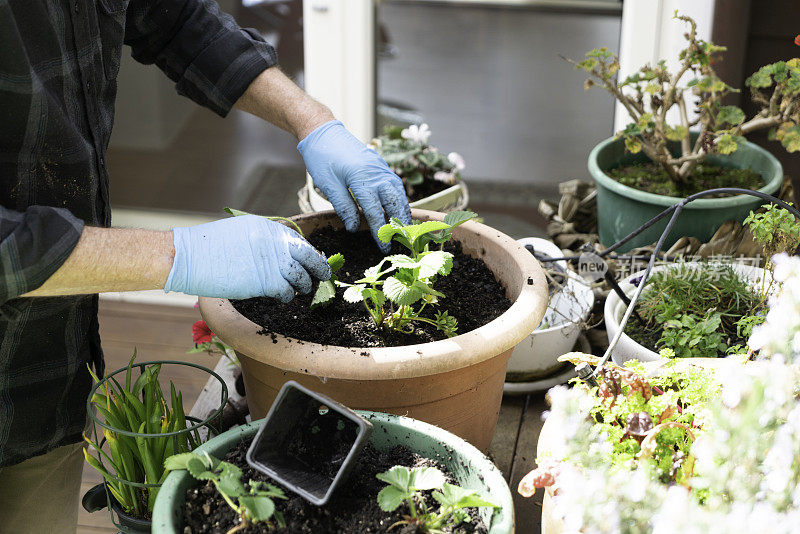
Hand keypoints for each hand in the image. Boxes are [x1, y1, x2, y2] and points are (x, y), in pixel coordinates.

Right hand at [164, 215, 330, 300]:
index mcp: (270, 229)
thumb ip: (265, 240)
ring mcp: (273, 262)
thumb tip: (285, 254)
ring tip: (300, 290)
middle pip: (309, 257)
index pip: (301, 242)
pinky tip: (281, 296)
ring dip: (303, 286)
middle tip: (323, 277)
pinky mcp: (266, 282)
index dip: (313, 255)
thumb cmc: (210, 247)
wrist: (190, 257)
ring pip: (302, 278)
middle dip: (320, 269)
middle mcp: (275, 243)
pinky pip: (287, 293)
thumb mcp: (242, 231)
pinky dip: (287, 296)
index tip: (318, 264)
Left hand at [298, 120, 411, 251]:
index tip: (383, 246)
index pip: (374, 211)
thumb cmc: (322, 158)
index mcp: (362, 178)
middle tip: (401, 240)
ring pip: (398, 193)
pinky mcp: (380, 165)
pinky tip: (398, 209)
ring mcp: (381, 168)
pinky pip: (395, 185)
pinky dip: (399, 199)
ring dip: (402, 210)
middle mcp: (376, 173)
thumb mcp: (328, 185)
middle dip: (399, 222)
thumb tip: (353, 228)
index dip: (379, 230)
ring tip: (405, 228)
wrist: (323, 131)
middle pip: (394, 202)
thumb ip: (343, 206)